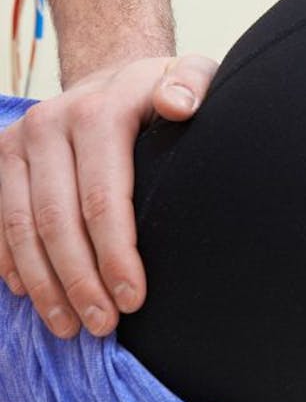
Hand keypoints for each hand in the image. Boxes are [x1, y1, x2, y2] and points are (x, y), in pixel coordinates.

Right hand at [0, 54, 218, 338]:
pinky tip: (35, 296)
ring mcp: (20, 141)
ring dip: (45, 285)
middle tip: (104, 326)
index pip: (103, 198)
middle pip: (57, 220)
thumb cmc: (162, 88)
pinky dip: (14, 262)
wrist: (114, 75)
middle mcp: (50, 124)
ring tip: (72, 326)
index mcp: (98, 111)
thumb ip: (192, 85)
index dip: (116, 254)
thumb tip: (180, 105)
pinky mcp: (3, 158)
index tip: (134, 299)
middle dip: (80, 281)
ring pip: (20, 228)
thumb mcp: (190, 75)